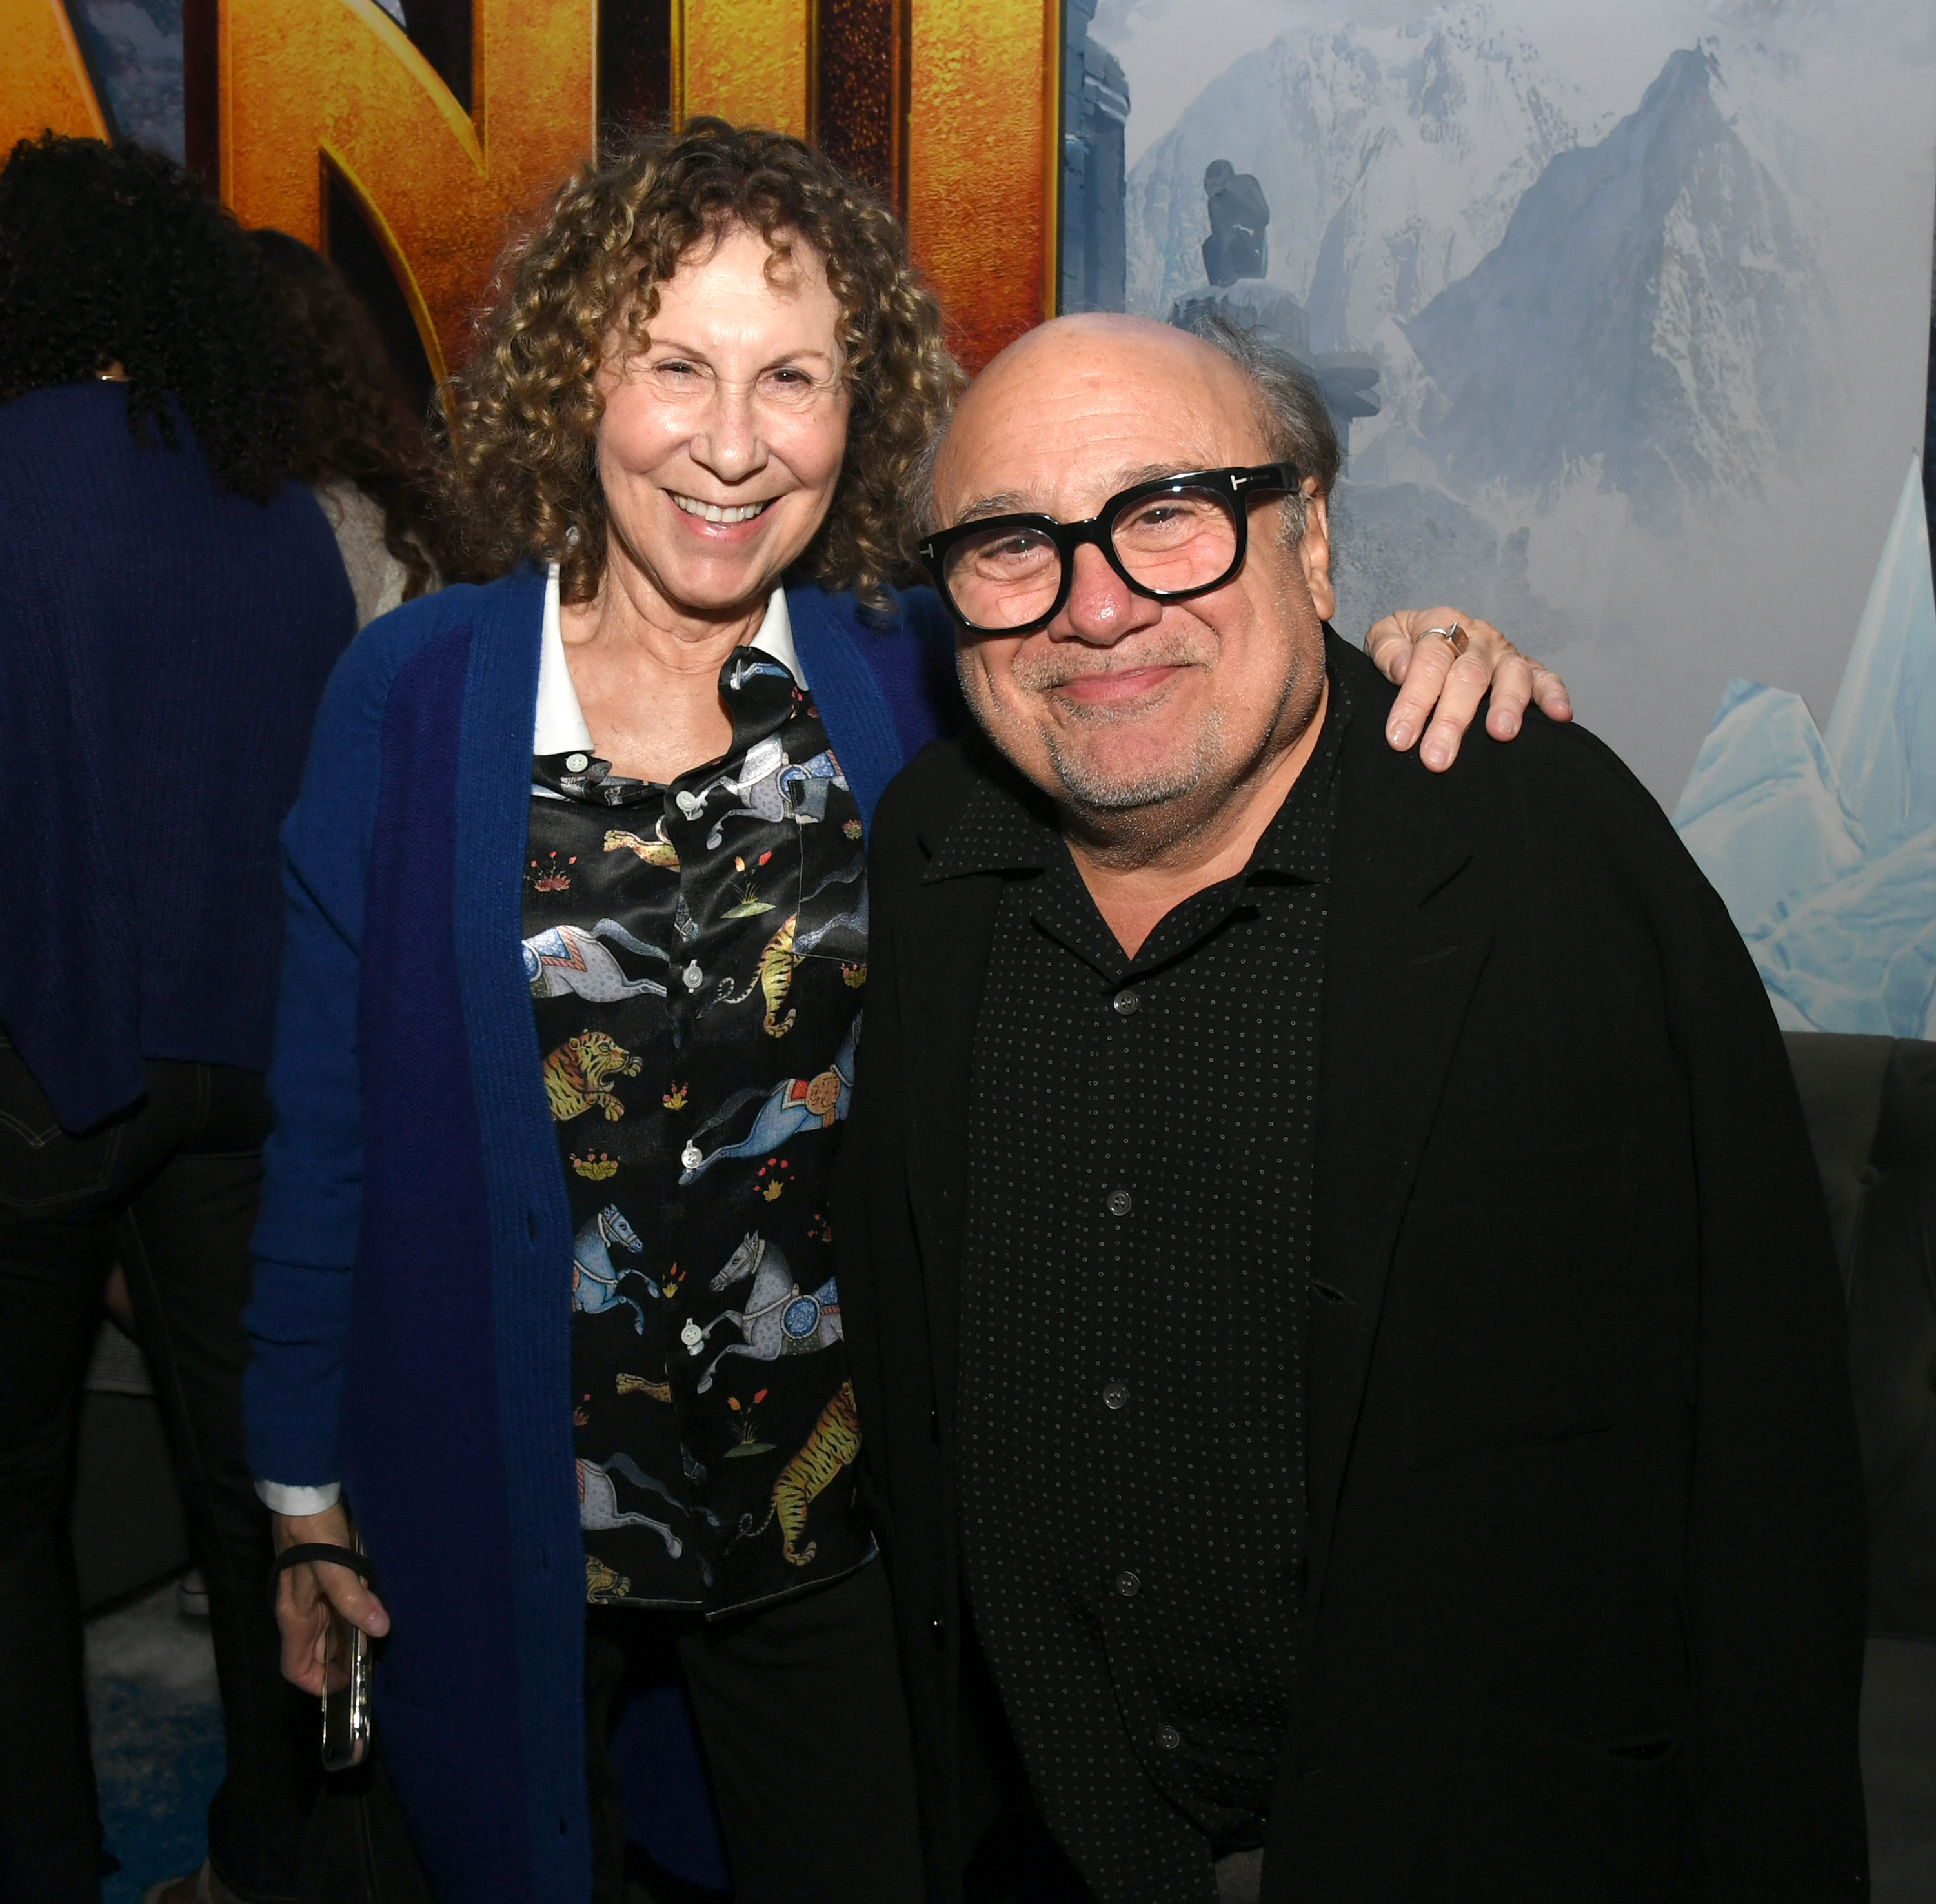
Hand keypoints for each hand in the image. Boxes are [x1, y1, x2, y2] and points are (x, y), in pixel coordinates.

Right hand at [272, 1503, 389, 1695]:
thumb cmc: (312, 1531)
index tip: (348, 1686)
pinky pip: (336, 1606)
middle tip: (376, 1662)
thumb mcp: (334, 1566)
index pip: (296, 1668)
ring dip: (350, 1637)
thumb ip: (354, 1598)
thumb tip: (380, 1629)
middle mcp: (300, 1610)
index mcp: (295, 1616)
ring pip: (329, 1628)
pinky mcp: (323, 1576)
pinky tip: (377, 1607)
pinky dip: (354, 1613)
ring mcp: (311, 1594)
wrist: (304, 1494)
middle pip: (317, 1651)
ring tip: (382, 1637)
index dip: (318, 1684)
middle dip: (342, 1662)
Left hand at [1365, 607, 1572, 771]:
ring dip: (1507, 705)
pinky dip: (1555, 695)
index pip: (1428, 662)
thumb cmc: (1407, 644)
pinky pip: (1547, 679)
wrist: (1436, 632)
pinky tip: (1560, 715)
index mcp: (1441, 624)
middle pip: (1468, 676)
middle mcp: (1478, 638)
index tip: (1399, 738)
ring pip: (1511, 676)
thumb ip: (1387, 648)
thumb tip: (1401, 668)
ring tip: (1500, 734)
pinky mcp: (1530, 670)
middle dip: (1452, 719)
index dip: (1414, 701)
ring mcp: (1506, 654)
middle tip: (1437, 758)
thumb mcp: (1387, 635)